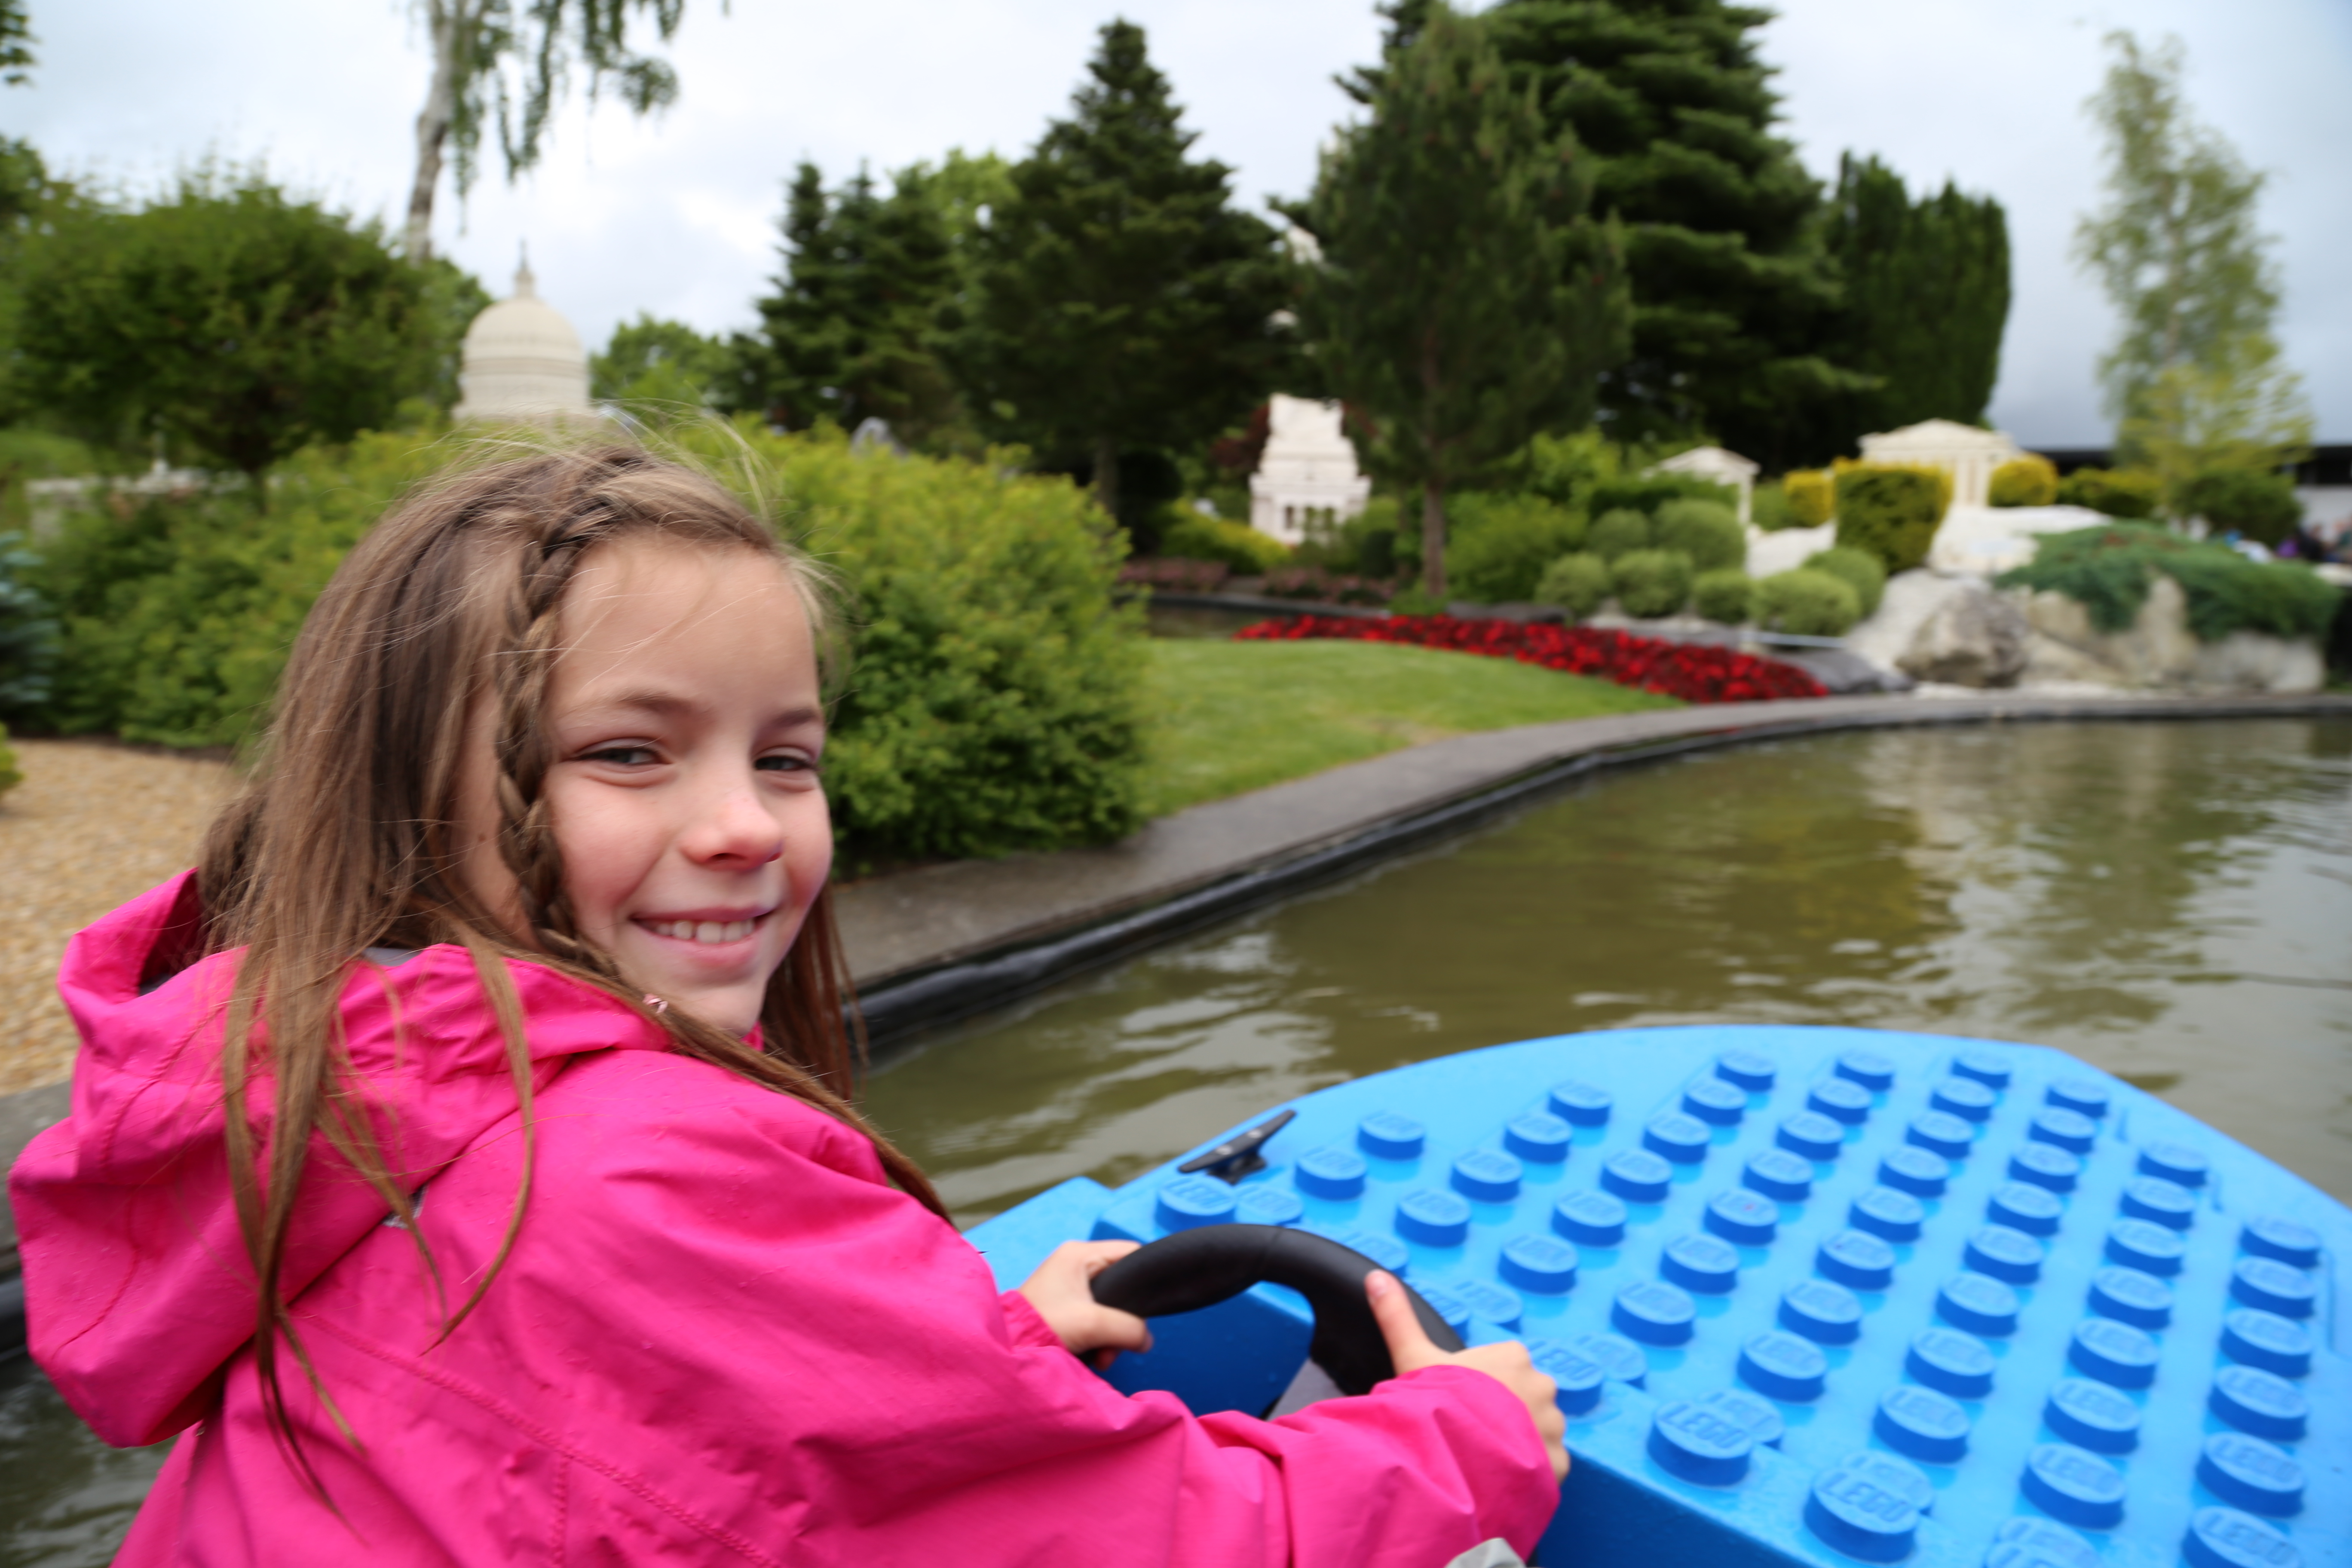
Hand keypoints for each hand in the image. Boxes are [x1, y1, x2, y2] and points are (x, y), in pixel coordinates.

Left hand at [1017, 1240, 1154, 1370]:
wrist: (1008, 1350)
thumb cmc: (1043, 1325)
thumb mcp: (1093, 1324)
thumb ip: (1130, 1328)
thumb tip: (1146, 1340)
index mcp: (1080, 1253)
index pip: (1131, 1253)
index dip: (1145, 1278)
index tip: (1148, 1308)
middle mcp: (1075, 1263)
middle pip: (1123, 1285)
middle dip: (1124, 1321)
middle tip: (1116, 1344)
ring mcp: (1069, 1285)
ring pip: (1112, 1306)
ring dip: (1112, 1335)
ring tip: (1102, 1357)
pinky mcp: (1066, 1306)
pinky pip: (1097, 1318)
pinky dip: (1100, 1338)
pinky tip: (1094, 1356)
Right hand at [1368, 1270, 1568, 1481]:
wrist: (1453, 1450)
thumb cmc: (1435, 1398)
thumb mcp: (1412, 1355)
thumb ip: (1397, 1316)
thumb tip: (1375, 1276)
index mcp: (1513, 1356)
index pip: (1503, 1369)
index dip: (1478, 1388)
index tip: (1459, 1403)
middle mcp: (1542, 1384)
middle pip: (1524, 1400)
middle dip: (1504, 1416)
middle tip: (1470, 1433)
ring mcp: (1553, 1424)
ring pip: (1538, 1433)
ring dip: (1519, 1444)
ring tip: (1484, 1458)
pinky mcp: (1558, 1461)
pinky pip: (1548, 1465)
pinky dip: (1530, 1471)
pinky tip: (1501, 1476)